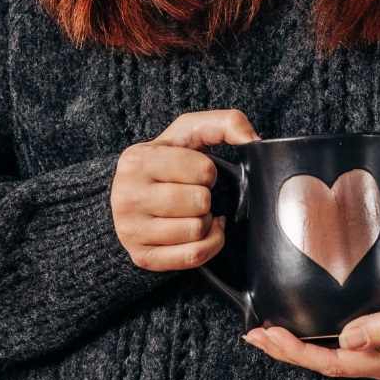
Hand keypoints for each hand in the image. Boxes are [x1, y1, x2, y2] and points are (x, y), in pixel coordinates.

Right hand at [111, 109, 259, 271]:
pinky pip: (193, 257)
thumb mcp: (188, 132)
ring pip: (197, 230)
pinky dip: (209, 244)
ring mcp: (131, 230)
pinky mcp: (143, 257)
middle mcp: (127, 195)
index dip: (208, 171)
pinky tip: (202, 231)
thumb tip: (252, 139)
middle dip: (205, 197)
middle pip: (200, 202)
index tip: (196, 172)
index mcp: (136, 160)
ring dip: (205, 221)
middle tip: (193, 193)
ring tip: (193, 211)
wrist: (129, 196)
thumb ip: (224, 123)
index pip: (202, 169)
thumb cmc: (164, 162)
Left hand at [242, 257, 379, 379]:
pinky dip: (310, 342)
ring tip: (262, 337)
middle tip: (255, 336)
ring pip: (328, 360)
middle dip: (288, 352)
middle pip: (327, 365)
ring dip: (294, 349)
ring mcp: (379, 358)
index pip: (337, 362)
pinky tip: (292, 334)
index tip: (273, 335)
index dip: (301, 352)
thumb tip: (349, 339)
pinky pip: (336, 350)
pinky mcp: (374, 344)